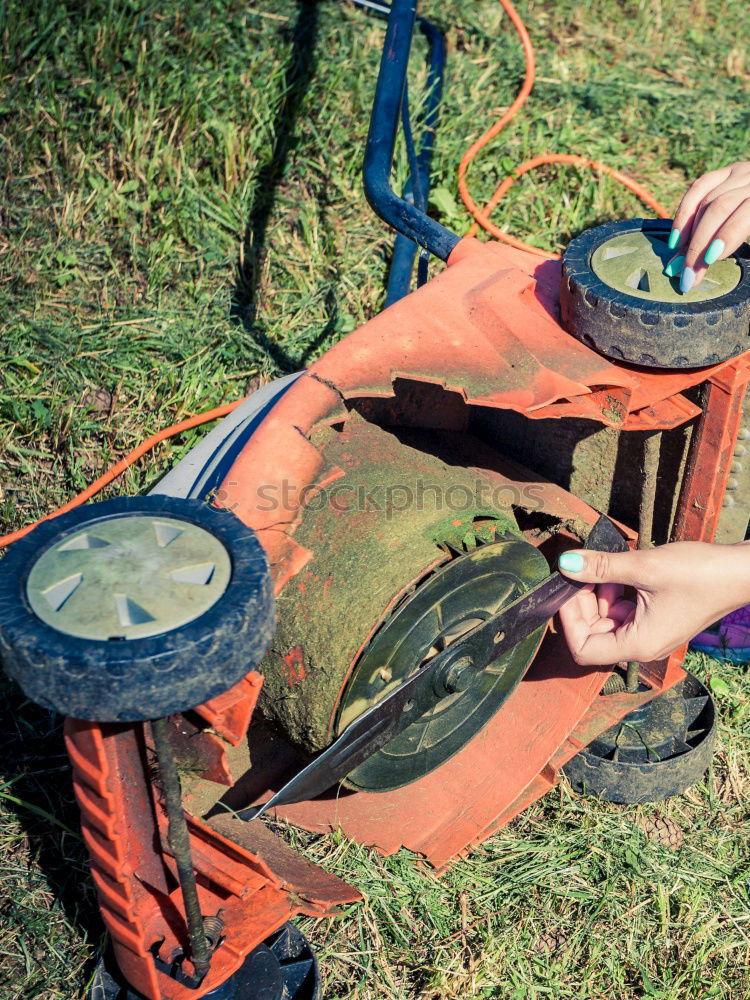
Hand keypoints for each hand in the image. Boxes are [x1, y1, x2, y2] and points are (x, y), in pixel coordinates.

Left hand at [556, 541, 749, 665]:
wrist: (741, 572)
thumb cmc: (700, 574)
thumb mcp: (643, 567)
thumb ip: (601, 567)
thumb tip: (565, 562)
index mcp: (638, 644)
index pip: (583, 649)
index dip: (568, 621)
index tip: (567, 590)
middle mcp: (642, 646)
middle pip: (592, 633)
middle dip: (583, 602)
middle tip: (584, 570)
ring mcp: (650, 633)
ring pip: (607, 619)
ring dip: (600, 594)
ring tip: (608, 568)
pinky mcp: (656, 619)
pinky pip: (624, 611)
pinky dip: (616, 592)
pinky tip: (622, 571)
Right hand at [666, 160, 749, 293]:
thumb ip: (738, 241)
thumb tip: (705, 264)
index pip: (744, 213)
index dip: (726, 236)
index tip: (708, 261)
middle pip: (718, 208)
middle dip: (699, 244)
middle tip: (688, 273)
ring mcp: (738, 172)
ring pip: (704, 202)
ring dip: (688, 237)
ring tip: (679, 262)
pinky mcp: (724, 173)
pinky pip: (697, 190)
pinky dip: (683, 215)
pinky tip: (676, 240)